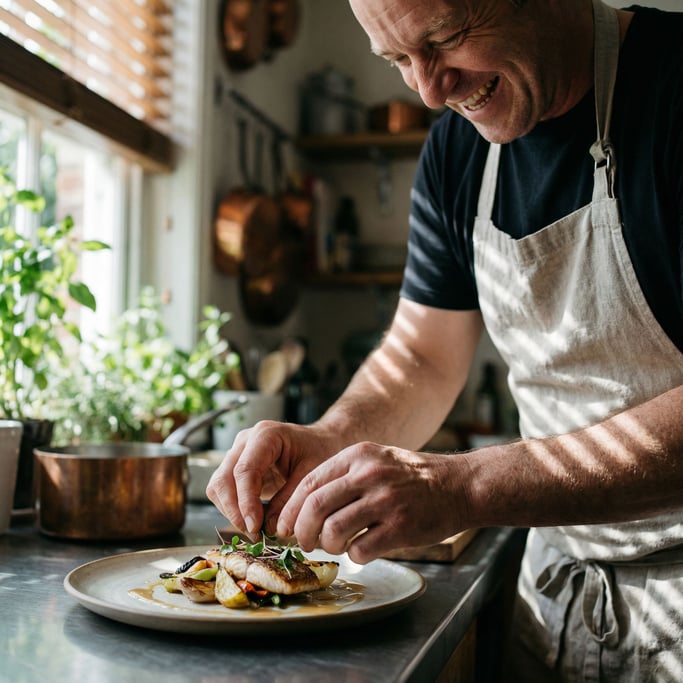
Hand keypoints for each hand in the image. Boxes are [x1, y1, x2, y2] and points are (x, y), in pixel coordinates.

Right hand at [206, 420, 337, 534]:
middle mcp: (246, 441)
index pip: (244, 470)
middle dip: (235, 511)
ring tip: (256, 530)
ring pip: (218, 487)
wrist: (321, 442)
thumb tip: (270, 528)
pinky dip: (234, 509)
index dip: (246, 502)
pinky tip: (255, 519)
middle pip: (224, 479)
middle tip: (254, 534)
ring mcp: (238, 453)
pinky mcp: (236, 467)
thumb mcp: (312, 475)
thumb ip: (291, 500)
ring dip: (232, 512)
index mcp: (266, 435)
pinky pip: (224, 492)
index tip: (255, 526)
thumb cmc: (320, 452)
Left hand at [276, 442, 466, 563]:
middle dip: (302, 532)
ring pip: (333, 530)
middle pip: (315, 507)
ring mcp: (386, 500)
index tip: (285, 526)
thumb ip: (344, 475)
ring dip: (328, 546)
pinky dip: (355, 556)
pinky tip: (362, 551)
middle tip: (305, 543)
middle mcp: (369, 475)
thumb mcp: (376, 459)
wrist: (459, 485)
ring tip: (336, 547)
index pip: (309, 483)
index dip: (291, 509)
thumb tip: (304, 506)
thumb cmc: (412, 477)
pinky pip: (361, 549)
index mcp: (358, 456)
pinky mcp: (401, 527)